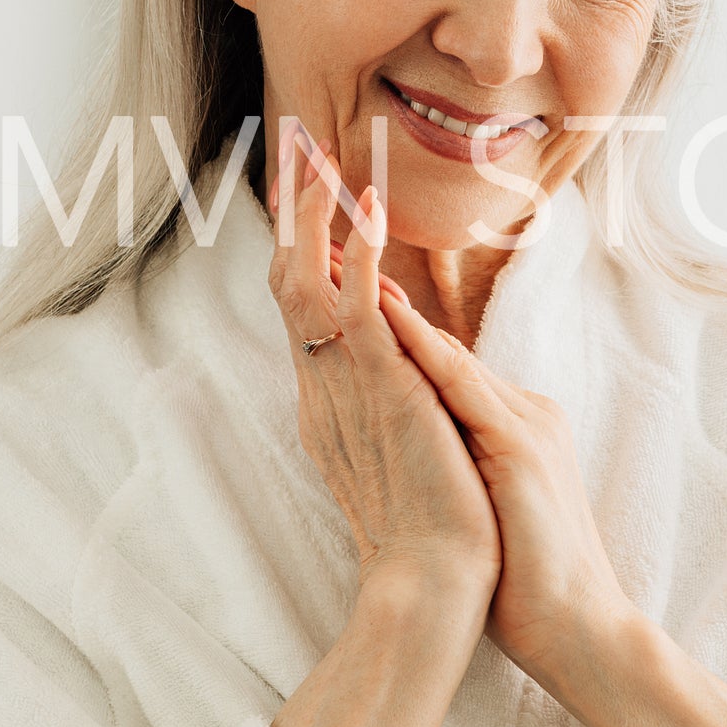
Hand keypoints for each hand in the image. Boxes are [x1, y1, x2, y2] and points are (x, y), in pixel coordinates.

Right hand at [266, 131, 500, 607]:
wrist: (436, 588)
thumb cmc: (433, 532)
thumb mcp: (402, 449)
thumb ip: (387, 403)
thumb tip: (390, 367)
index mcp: (331, 398)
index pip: (305, 302)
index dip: (299, 240)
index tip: (300, 182)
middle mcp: (325, 386)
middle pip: (291, 277)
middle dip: (291, 207)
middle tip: (290, 138)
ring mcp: (348, 388)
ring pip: (311, 282)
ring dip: (310, 213)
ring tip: (312, 149)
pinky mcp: (383, 393)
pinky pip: (359, 312)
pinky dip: (361, 256)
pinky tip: (370, 209)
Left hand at [366, 301, 631, 685]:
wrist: (578, 630)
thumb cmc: (525, 584)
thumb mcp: (484, 508)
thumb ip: (460, 468)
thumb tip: (412, 454)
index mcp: (515, 427)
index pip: (446, 371)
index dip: (394, 337)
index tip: (341, 302)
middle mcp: (525, 412)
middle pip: (446, 350)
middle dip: (387, 307)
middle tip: (332, 259)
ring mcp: (528, 425)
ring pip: (452, 357)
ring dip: (396, 311)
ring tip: (347, 265)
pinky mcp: (524, 448)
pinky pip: (465, 387)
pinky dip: (423, 350)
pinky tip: (385, 320)